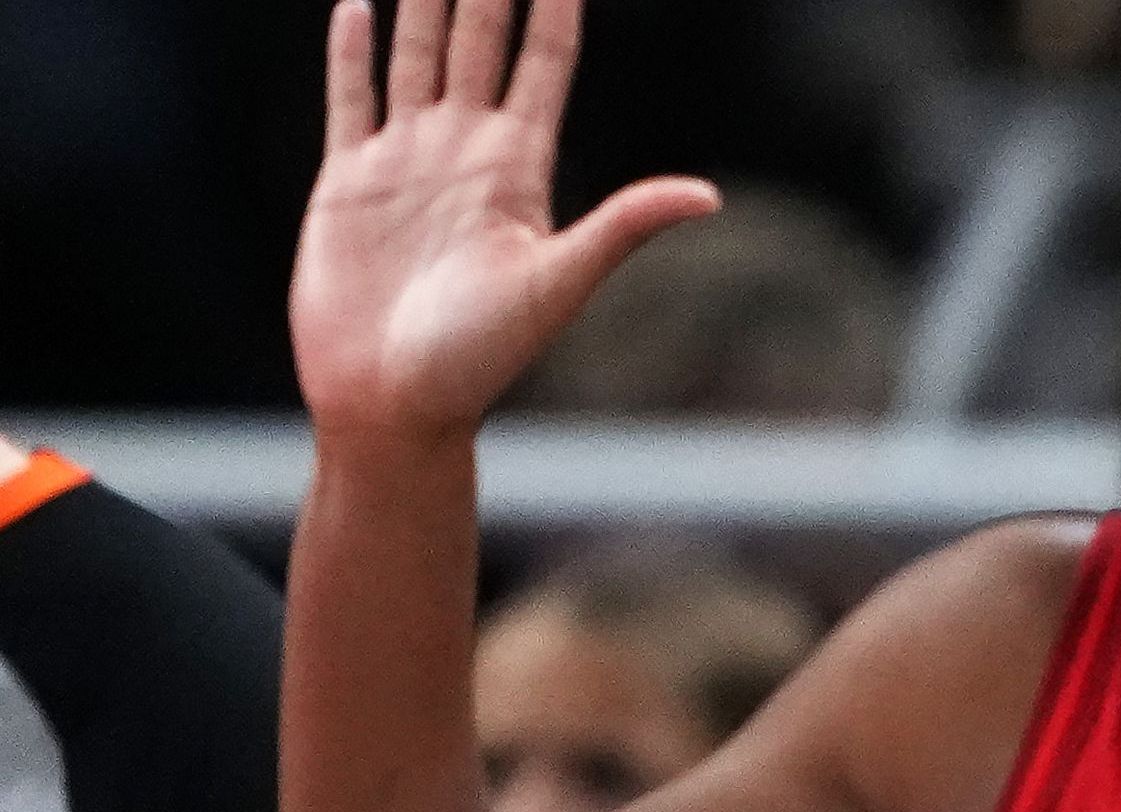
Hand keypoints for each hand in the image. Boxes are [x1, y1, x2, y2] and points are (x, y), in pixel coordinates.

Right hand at [293, 0, 716, 449]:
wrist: (392, 400)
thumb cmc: (479, 357)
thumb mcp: (559, 282)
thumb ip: (624, 227)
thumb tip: (710, 196)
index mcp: (520, 170)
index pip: (543, 66)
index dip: (553, 12)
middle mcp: (464, 154)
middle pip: (479, 46)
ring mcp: (405, 163)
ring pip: (416, 59)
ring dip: (423, 6)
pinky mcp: (347, 180)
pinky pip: (351, 99)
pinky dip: (352, 52)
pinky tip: (360, 8)